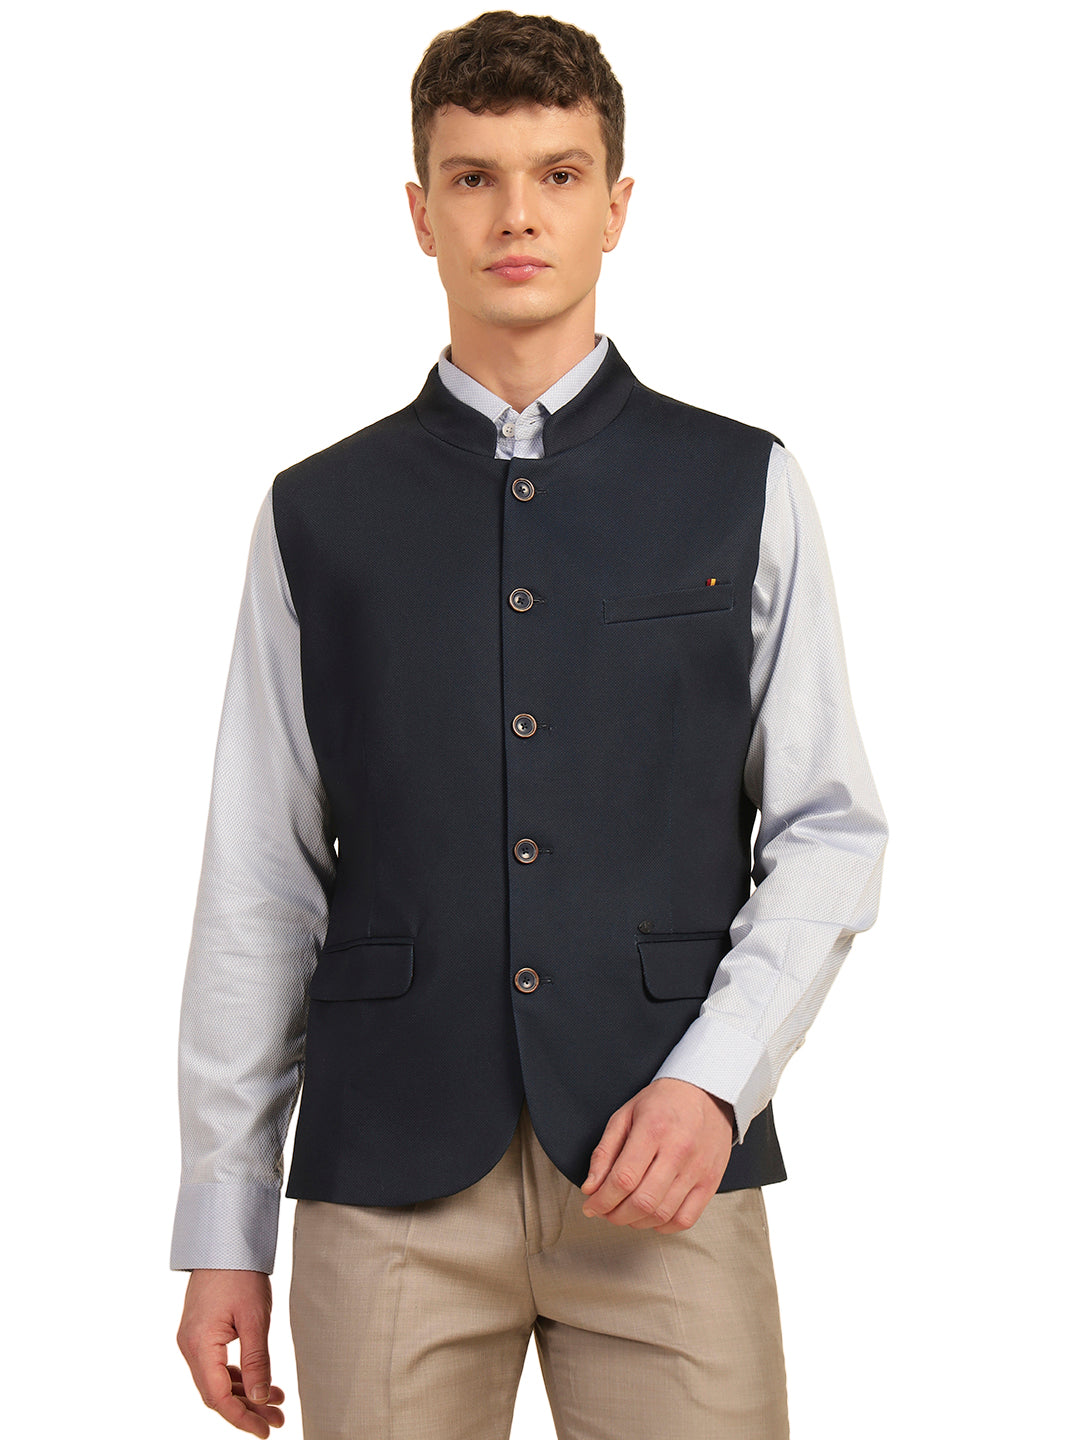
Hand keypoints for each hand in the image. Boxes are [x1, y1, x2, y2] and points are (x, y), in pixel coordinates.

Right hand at [176, 1270, 284, 1435]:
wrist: (224, 1240)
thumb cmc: (239, 1273)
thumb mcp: (255, 1319)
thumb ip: (257, 1361)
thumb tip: (261, 1397)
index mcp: (199, 1345)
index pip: (218, 1397)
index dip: (242, 1418)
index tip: (265, 1431)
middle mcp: (189, 1347)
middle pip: (216, 1393)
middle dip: (247, 1409)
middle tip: (277, 1420)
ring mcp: (192, 1340)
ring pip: (216, 1380)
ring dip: (244, 1393)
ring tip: (276, 1401)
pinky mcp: (200, 1332)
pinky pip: (216, 1365)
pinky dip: (237, 1375)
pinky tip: (259, 1380)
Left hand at [580, 1077, 734, 1232]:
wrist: (706, 1093)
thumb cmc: (664, 1102)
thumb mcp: (625, 1115)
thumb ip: (605, 1152)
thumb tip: (591, 1187)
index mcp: (653, 1130)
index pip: (623, 1178)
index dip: (602, 1200)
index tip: (591, 1206)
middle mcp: (678, 1151)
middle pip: (642, 1201)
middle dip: (615, 1215)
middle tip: (605, 1211)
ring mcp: (697, 1169)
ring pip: (662, 1214)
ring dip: (636, 1222)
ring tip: (625, 1212)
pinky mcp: (710, 1182)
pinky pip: (685, 1219)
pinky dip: (663, 1226)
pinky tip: (651, 1216)